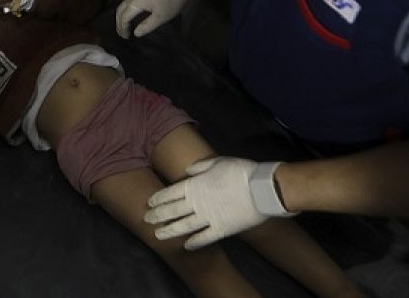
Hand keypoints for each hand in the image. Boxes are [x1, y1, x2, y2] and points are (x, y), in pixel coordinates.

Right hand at [116, 0, 198, 37]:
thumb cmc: (171, 1)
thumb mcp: (160, 17)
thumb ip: (146, 26)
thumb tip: (136, 33)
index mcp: (136, 2)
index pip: (124, 17)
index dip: (123, 28)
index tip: (126, 38)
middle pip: (120, 10)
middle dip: (119, 23)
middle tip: (122, 34)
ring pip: (123, 5)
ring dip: (122, 16)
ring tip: (125, 27)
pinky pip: (128, 2)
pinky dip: (126, 11)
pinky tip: (132, 17)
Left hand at [144, 157, 291, 249]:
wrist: (262, 188)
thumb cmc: (240, 171)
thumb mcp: (218, 162)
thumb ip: (200, 167)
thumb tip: (187, 171)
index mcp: (195, 185)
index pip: (170, 193)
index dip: (158, 199)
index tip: (149, 203)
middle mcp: (197, 203)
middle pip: (172, 211)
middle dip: (158, 216)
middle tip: (146, 220)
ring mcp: (209, 218)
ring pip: (184, 227)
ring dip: (170, 231)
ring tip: (158, 236)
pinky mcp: (222, 229)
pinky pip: (205, 238)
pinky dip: (194, 243)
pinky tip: (186, 246)